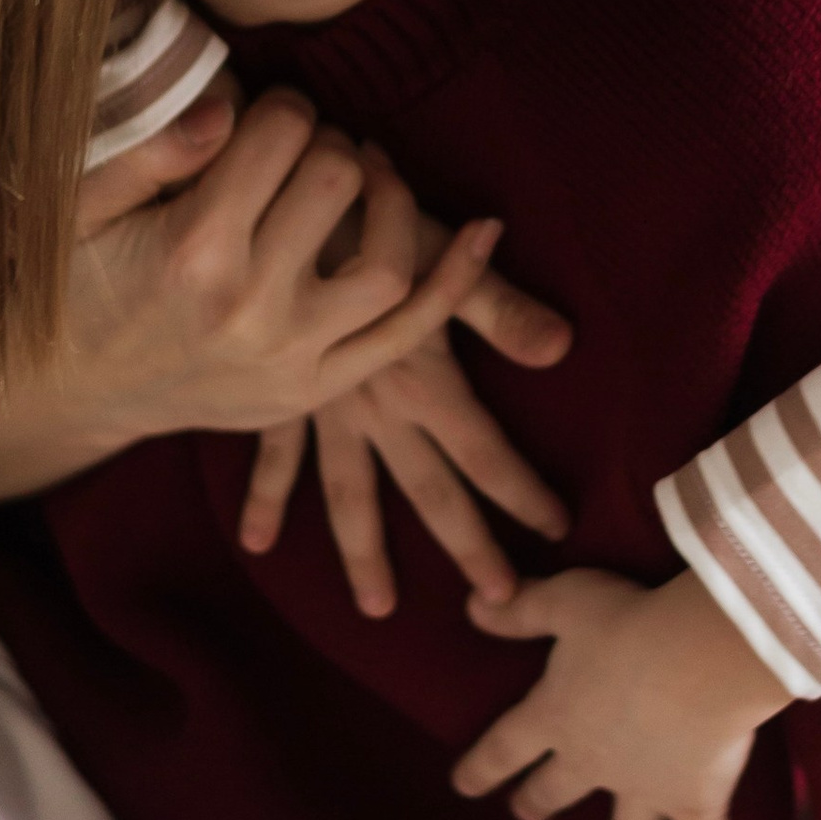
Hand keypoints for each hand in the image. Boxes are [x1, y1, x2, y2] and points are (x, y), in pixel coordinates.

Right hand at [65, 89, 510, 445]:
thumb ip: (152, 150)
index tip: (263, 119)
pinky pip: (410, 336)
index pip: (279, 137)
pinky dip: (459, 281)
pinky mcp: (316, 390)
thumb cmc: (78, 280)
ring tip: (363, 171)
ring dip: (389, 196)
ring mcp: (291, 359)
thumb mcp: (82, 205)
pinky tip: (487, 229)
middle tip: (301, 146)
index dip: (281, 107)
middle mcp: (250, 310)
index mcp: (192, 252)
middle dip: (326, 142)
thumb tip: (231, 106)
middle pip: (336, 181)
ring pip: (388, 261)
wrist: (74, 390)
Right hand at [238, 201, 571, 610]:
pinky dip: (265, 500)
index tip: (559, 531)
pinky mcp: (277, 396)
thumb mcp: (435, 255)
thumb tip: (562, 347)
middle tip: (498, 602)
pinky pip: (273, 460)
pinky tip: (258, 543)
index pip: (485, 452)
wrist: (274, 212)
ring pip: (349, 497)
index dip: (524, 492)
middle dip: (466, 546)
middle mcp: (375, 409)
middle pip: (429, 492)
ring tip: (377, 608)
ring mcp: (322, 410)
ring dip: (365, 553)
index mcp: (422, 379)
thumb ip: (498, 308)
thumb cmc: (364, 219)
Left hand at [450, 568, 788, 819]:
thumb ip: (518, 610)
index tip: (463, 785)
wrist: (696, 653)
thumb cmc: (629, 620)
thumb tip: (472, 604)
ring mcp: (646, 790)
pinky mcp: (696, 803)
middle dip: (540, 801)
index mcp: (555, 715)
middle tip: (529, 812)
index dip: (483, 765)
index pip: (506, 746)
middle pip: (558, 788)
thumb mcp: (565, 601)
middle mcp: (594, 761)